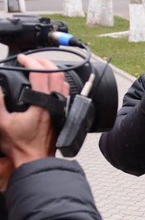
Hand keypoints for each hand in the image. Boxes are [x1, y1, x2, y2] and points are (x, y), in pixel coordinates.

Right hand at [0, 54, 66, 180]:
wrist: (34, 160)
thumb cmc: (20, 146)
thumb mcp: (1, 122)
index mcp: (42, 105)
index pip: (40, 74)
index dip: (30, 62)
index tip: (21, 58)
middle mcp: (55, 105)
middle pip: (56, 74)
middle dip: (43, 61)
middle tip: (30, 59)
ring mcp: (61, 110)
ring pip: (63, 82)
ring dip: (52, 70)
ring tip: (38, 66)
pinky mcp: (62, 115)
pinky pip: (64, 93)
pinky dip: (57, 82)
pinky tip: (48, 82)